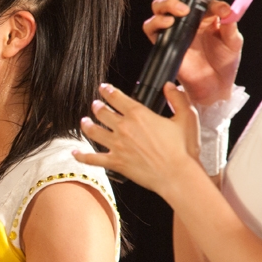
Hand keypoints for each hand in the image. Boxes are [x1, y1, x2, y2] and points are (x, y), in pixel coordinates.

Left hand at [74, 82, 201, 198]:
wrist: (177, 175)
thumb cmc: (183, 149)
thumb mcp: (187, 117)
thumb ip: (177, 98)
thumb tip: (169, 86)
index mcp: (139, 114)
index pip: (117, 97)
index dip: (108, 91)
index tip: (104, 88)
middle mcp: (124, 128)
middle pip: (102, 112)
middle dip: (97, 106)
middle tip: (95, 104)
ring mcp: (117, 145)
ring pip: (94, 132)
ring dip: (87, 125)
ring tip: (84, 121)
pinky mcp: (115, 163)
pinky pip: (92, 158)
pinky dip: (81, 156)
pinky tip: (75, 153)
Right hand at [144, 0, 243, 105]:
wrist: (215, 86)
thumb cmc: (225, 63)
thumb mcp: (233, 41)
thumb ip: (230, 24)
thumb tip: (228, 10)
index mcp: (204, 13)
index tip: (218, 8)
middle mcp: (186, 18)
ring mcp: (173, 29)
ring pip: (158, 6)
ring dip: (167, 3)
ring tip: (181, 11)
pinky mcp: (163, 43)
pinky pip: (151, 28)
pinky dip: (157, 22)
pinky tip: (169, 23)